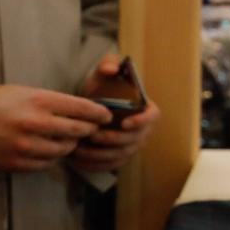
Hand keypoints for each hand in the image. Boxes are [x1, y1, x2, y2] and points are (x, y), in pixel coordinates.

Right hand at [0, 85, 113, 173]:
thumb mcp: (24, 91)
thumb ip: (51, 101)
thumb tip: (79, 109)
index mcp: (39, 101)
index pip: (81, 108)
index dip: (98, 113)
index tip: (106, 115)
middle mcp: (36, 124)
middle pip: (77, 130)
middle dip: (88, 130)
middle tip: (92, 129)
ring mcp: (27, 146)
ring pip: (64, 150)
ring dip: (70, 145)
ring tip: (70, 140)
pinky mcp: (18, 164)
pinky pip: (46, 164)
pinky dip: (52, 158)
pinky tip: (50, 150)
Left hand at [70, 55, 160, 173]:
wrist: (93, 104)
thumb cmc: (102, 85)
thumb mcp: (103, 71)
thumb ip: (108, 64)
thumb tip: (110, 69)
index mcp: (146, 107)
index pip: (152, 116)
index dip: (141, 121)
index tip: (124, 123)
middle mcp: (143, 129)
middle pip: (134, 139)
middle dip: (113, 139)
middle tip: (93, 135)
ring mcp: (132, 145)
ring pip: (121, 155)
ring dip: (101, 155)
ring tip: (81, 149)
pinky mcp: (119, 156)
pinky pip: (110, 165)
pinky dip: (95, 165)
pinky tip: (78, 162)